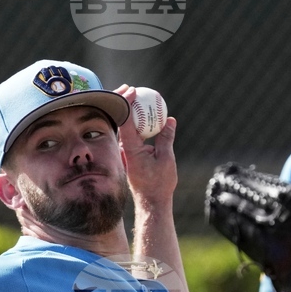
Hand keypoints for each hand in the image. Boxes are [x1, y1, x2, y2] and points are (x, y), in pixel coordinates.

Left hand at [114, 85, 177, 210]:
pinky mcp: (129, 155)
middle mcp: (123, 149)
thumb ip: (166, 138)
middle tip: (132, 89)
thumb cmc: (159, 184)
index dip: (127, 103)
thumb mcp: (166, 159)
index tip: (133, 91)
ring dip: (129, 112)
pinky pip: (130, 135)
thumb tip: (170, 120)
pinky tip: (142, 116)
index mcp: (130, 149)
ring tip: (135, 96)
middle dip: (124, 103)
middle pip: (121, 121)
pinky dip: (135, 124)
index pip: (125, 121)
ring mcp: (124, 152)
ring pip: (124, 128)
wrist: (151, 202)